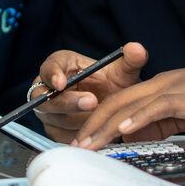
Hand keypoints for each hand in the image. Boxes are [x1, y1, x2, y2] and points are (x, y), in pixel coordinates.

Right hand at [33, 42, 147, 142]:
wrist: (112, 106)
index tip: (61, 82)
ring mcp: (49, 112)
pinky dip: (80, 135)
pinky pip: (62, 136)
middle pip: (47, 99)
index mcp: (60, 66)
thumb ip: (130, 60)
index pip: (48, 68)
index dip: (52, 75)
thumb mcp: (122, 72)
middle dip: (69, 102)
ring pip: (56, 120)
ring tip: (102, 118)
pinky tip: (98, 131)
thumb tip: (137, 49)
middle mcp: (47, 89)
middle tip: (92, 101)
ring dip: (79, 120)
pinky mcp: (55, 131)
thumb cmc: (111, 83)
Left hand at [72, 53, 184, 149]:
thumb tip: (142, 140)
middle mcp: (165, 83)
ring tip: (88, 144)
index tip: (85, 142)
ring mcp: (177, 87)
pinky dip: (138, 118)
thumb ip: (169, 123)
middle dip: (93, 125)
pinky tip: (122, 131)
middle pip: (119, 102)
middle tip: (75, 148)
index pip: (123, 103)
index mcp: (165, 87)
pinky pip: (158, 106)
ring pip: (131, 104)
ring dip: (106, 125)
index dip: (101, 121)